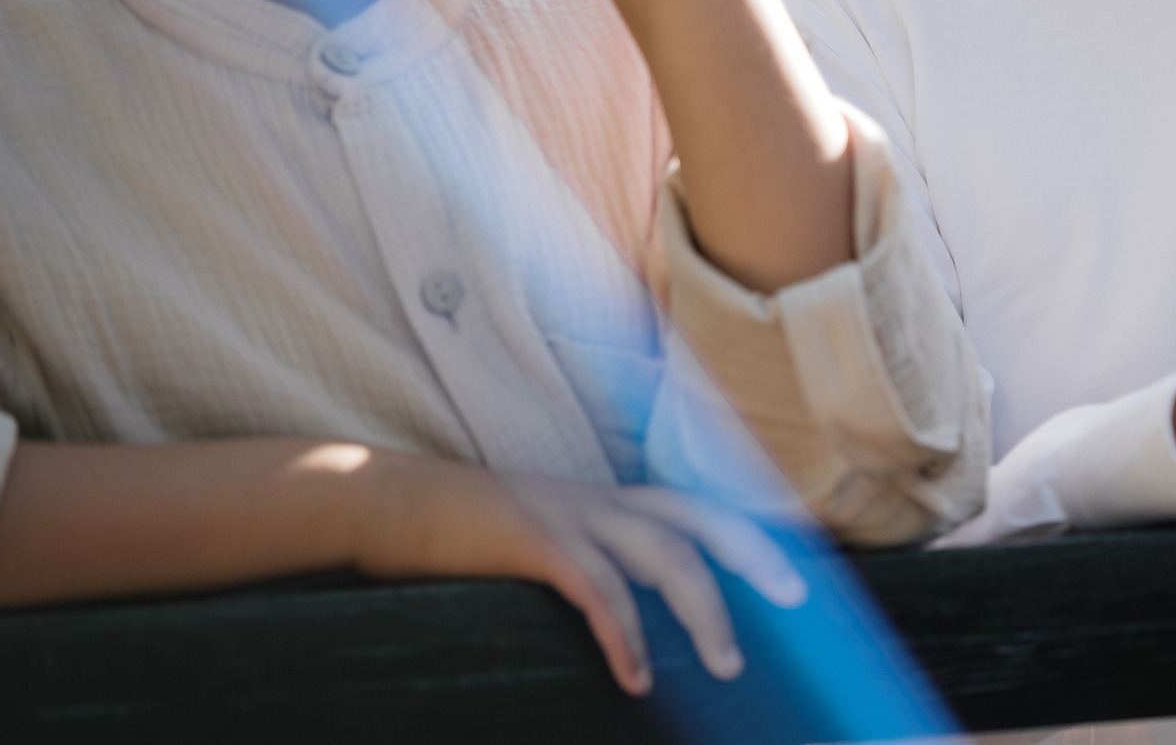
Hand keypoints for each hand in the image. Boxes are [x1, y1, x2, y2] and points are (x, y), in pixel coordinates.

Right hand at [351, 450, 805, 693]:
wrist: (380, 502)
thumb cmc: (459, 538)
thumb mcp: (536, 544)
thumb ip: (587, 567)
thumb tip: (633, 624)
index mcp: (605, 501)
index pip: (697, 509)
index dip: (749, 534)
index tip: (793, 572)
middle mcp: (599, 499)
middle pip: (700, 520)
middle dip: (755, 558)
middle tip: (795, 602)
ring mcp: (568, 514)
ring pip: (663, 554)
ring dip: (702, 612)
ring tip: (724, 665)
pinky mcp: (531, 539)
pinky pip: (596, 587)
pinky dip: (624, 633)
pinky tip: (636, 676)